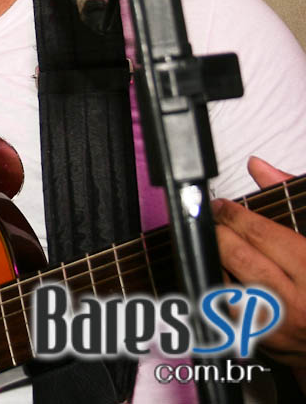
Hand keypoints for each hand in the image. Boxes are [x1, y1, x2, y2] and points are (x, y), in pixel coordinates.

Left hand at [213, 157, 305, 372]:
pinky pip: (224, 312)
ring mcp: (277, 325)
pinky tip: (222, 275)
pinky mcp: (263, 343)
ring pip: (225, 286)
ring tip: (217, 247)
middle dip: (218, 233)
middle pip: (238, 257)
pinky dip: (217, 290)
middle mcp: (296, 301)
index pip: (261, 234)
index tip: (221, 206)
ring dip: (214, 262)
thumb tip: (258, 166)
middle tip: (213, 221)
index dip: (233, 214)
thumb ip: (290, 196)